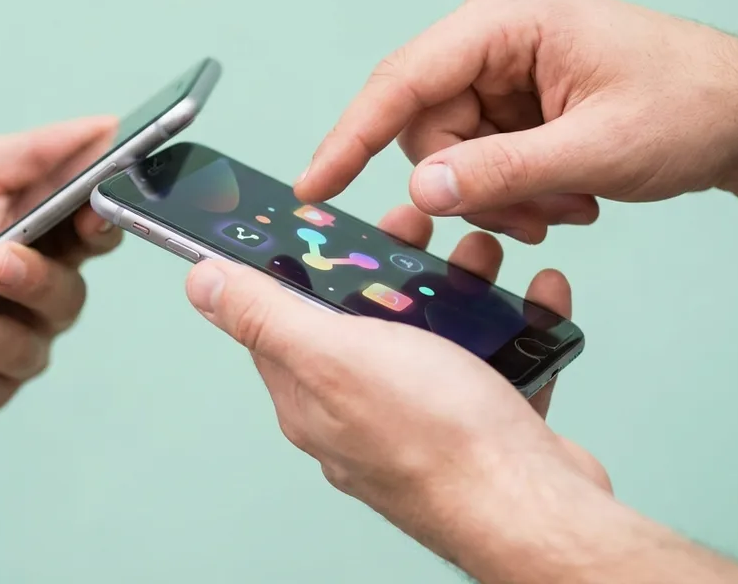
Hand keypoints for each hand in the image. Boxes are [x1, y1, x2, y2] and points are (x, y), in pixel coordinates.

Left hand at [0, 116, 121, 413]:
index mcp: (50, 237)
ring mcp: (12, 349)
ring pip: (17, 351)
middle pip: (67, 298)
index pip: (98, 234)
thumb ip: (34, 154)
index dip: (103, 225)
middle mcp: (43, 299)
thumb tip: (106, 125)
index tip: (89, 210)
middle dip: (31, 281)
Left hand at [184, 205, 610, 576]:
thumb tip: (201, 284)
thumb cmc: (438, 441)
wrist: (536, 509)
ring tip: (480, 257)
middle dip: (391, 267)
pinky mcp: (479, 427)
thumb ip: (265, 315)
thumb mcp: (334, 354)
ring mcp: (421, 420)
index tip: (333, 226)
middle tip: (418, 231)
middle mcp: (359, 412)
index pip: (283, 316)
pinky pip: (490, 360)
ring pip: (431, 335)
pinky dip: (511, 324)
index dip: (302, 262)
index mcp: (311, 395)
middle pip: (361, 318)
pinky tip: (531, 301)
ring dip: (457, 287)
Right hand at [297, 0, 737, 240]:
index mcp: (506, 19)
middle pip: (428, 126)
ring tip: (564, 206)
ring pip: (451, 149)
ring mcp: (500, 62)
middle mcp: (492, 32)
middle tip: (534, 217)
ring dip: (500, 193)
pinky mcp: (512, 91)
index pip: (403, 81)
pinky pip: (479, 152)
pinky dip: (513, 186)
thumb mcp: (596, 149)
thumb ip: (503, 172)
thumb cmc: (689, 105)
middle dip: (472, 185)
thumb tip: (423, 192)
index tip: (313, 185)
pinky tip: (563, 194)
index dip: (351, 137)